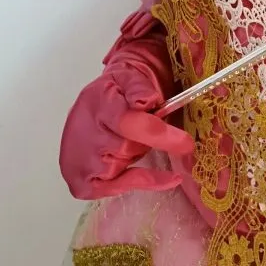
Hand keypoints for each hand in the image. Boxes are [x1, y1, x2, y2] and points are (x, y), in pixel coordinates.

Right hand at [60, 11, 194, 199]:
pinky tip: (165, 178)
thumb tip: (149, 101)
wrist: (96, 103)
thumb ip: (139, 87)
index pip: (128, 123)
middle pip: (126, 148)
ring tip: (130, 139)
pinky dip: (140, 182)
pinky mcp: (81, 183)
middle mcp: (83, 133)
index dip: (159, 134)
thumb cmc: (118, 91)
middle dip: (144, 140)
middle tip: (147, 129)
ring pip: (120, 167)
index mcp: (97, 103)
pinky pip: (115, 189)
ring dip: (134, 156)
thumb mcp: (129, 77)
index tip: (186, 143)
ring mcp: (79, 161)